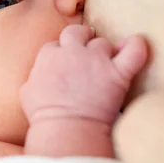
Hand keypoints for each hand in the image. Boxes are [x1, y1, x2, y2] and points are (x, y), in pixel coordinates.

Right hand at [20, 24, 146, 125]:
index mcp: (49, 56)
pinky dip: (136, 46)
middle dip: (81, 40)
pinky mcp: (117, 74)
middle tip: (86, 56)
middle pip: (77, 32)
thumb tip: (40, 73)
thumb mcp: (27, 92)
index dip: (62, 53)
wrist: (65, 130)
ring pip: (103, 43)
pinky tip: (134, 46)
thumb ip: (35, 75)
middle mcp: (72, 52)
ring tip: (104, 69)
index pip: (57, 43)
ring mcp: (96, 61)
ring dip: (104, 53)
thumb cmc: (45, 117)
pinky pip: (134, 51)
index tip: (66, 65)